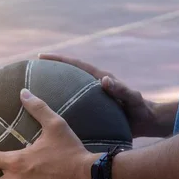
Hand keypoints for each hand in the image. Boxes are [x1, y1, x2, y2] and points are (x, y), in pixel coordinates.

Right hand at [38, 53, 162, 137]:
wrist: (146, 122)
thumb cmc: (141, 110)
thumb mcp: (133, 99)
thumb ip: (121, 90)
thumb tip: (105, 80)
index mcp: (100, 80)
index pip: (77, 66)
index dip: (60, 60)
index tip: (42, 56)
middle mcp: (95, 86)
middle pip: (69, 76)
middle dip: (52, 72)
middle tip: (31, 72)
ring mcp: (93, 98)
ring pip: (70, 92)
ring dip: (55, 91)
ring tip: (35, 95)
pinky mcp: (94, 110)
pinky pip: (74, 106)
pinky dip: (63, 108)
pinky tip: (51, 118)